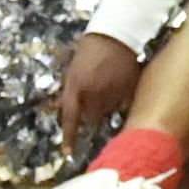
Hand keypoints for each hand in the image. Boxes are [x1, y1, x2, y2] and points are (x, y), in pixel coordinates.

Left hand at [55, 32, 140, 149]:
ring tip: (104, 91)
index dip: (68, 138)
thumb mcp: (71, 70)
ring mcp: (113, 93)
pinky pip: (122, 105)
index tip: (67, 153)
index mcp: (77, 89)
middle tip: (90, 102)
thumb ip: (67, 91)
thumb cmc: (88, 50)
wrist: (116, 34)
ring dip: (103, 108)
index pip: (70, 119)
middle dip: (88, 115)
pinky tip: (117, 90)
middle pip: (90, 118)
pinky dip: (118, 102)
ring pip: (106, 112)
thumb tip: (58, 108)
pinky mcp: (129, 90)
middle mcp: (94, 94)